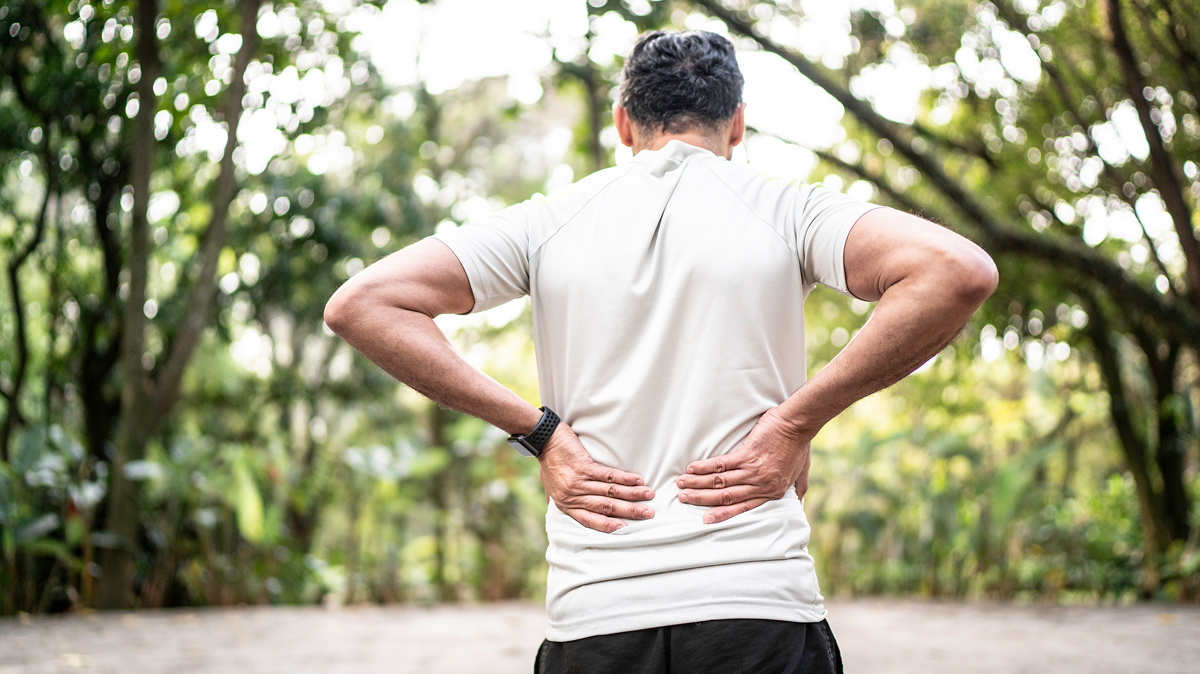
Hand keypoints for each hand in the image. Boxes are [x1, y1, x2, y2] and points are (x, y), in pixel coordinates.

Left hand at [538, 423, 654, 532]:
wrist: (543, 439)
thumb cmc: (548, 462)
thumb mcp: (550, 486)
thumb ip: (560, 499)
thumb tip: (568, 509)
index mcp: (565, 504)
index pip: (590, 520)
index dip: (609, 525)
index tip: (627, 529)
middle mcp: (572, 496)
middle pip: (605, 507)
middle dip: (629, 512)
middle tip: (648, 514)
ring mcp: (578, 482)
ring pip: (610, 492)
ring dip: (632, 494)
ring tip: (649, 496)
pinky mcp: (583, 467)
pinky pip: (608, 475)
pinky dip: (625, 479)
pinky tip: (638, 480)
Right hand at [675, 408, 812, 523]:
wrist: (798, 424)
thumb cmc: (800, 445)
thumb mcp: (803, 470)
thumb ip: (800, 485)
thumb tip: (800, 498)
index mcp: (772, 492)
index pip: (742, 507)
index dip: (722, 514)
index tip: (706, 518)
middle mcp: (761, 485)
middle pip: (726, 497)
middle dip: (702, 499)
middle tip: (684, 498)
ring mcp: (753, 471)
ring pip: (720, 483)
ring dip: (698, 484)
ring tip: (682, 484)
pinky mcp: (747, 455)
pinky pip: (721, 465)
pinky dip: (704, 468)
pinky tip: (692, 469)